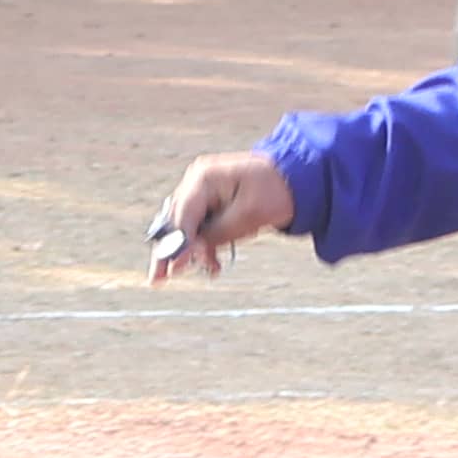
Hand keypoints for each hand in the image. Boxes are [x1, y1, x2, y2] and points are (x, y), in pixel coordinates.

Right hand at [148, 150, 294, 282]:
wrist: (300, 177)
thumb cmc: (276, 192)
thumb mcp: (247, 217)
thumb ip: (214, 235)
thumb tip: (184, 255)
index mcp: (203, 178)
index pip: (182, 216)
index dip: (175, 245)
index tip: (171, 270)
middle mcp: (197, 181)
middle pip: (176, 221)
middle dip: (170, 251)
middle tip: (157, 280)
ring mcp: (203, 188)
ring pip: (187, 225)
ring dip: (191, 250)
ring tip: (207, 271)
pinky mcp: (213, 198)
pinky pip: (201, 224)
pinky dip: (205, 243)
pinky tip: (213, 263)